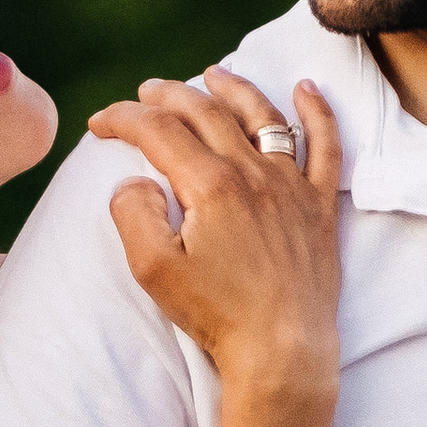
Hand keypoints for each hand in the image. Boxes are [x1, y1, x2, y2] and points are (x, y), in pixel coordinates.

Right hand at [89, 71, 342, 406]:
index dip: (124, 119)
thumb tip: (134, 180)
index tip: (101, 124)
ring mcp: (292, 187)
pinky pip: (326, 146)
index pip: (160, 131)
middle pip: (207, 113)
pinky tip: (307, 89)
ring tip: (213, 74)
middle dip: (170, 96)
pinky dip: (317, 113)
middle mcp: (255, 173)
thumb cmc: (216, 315)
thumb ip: (134, 214)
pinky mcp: (319, 207)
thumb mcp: (153, 270)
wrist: (283, 352)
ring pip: (263, 117)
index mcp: (211, 185)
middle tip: (147, 92)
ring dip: (234, 89)